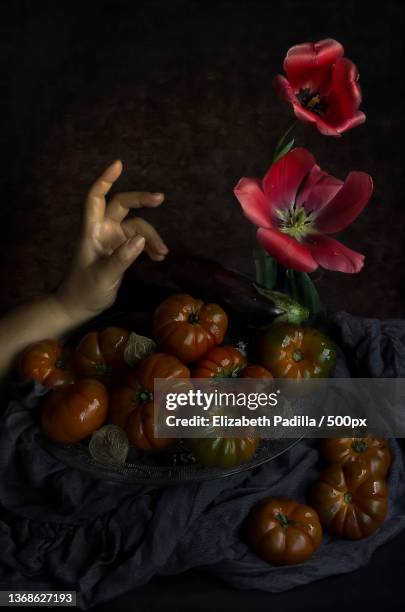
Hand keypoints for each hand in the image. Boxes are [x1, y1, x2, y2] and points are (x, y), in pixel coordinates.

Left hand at [56, 160, 167, 323]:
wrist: (78, 307)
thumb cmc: (84, 290)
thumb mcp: (104, 276)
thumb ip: (122, 258)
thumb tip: (142, 238)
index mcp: (92, 231)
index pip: (96, 198)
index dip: (105, 180)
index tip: (119, 165)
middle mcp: (102, 230)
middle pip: (122, 205)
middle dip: (142, 201)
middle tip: (160, 198)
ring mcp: (112, 240)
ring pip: (136, 227)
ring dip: (151, 237)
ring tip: (163, 253)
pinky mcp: (120, 250)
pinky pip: (138, 241)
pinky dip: (149, 247)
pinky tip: (159, 257)